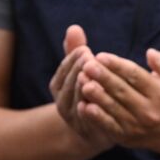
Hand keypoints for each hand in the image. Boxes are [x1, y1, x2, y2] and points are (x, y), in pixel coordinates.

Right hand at [48, 25, 110, 150]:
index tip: (85, 50)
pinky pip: (90, 120)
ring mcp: (74, 118)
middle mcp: (63, 102)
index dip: (73, 60)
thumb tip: (74, 27)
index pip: (64, 70)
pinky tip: (100, 101)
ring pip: (78, 101)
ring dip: (86, 89)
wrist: (95, 131)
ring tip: (97, 79)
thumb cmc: (90, 91)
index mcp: (59, 86)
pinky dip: (93, 111)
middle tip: (92, 61)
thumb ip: (76, 51)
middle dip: (80, 72)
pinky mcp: (88, 131)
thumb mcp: (81, 71)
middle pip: (70, 85)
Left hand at [77, 48, 159, 150]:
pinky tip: (83, 105)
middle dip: (103, 77)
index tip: (101, 56)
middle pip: (122, 91)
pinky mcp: (126, 137)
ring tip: (82, 81)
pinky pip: (108, 126)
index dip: (117, 65)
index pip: (136, 76)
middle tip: (87, 65)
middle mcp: (150, 111)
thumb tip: (150, 53)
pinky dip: (95, 117)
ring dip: (96, 95)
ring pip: (113, 108)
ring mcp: (137, 125)